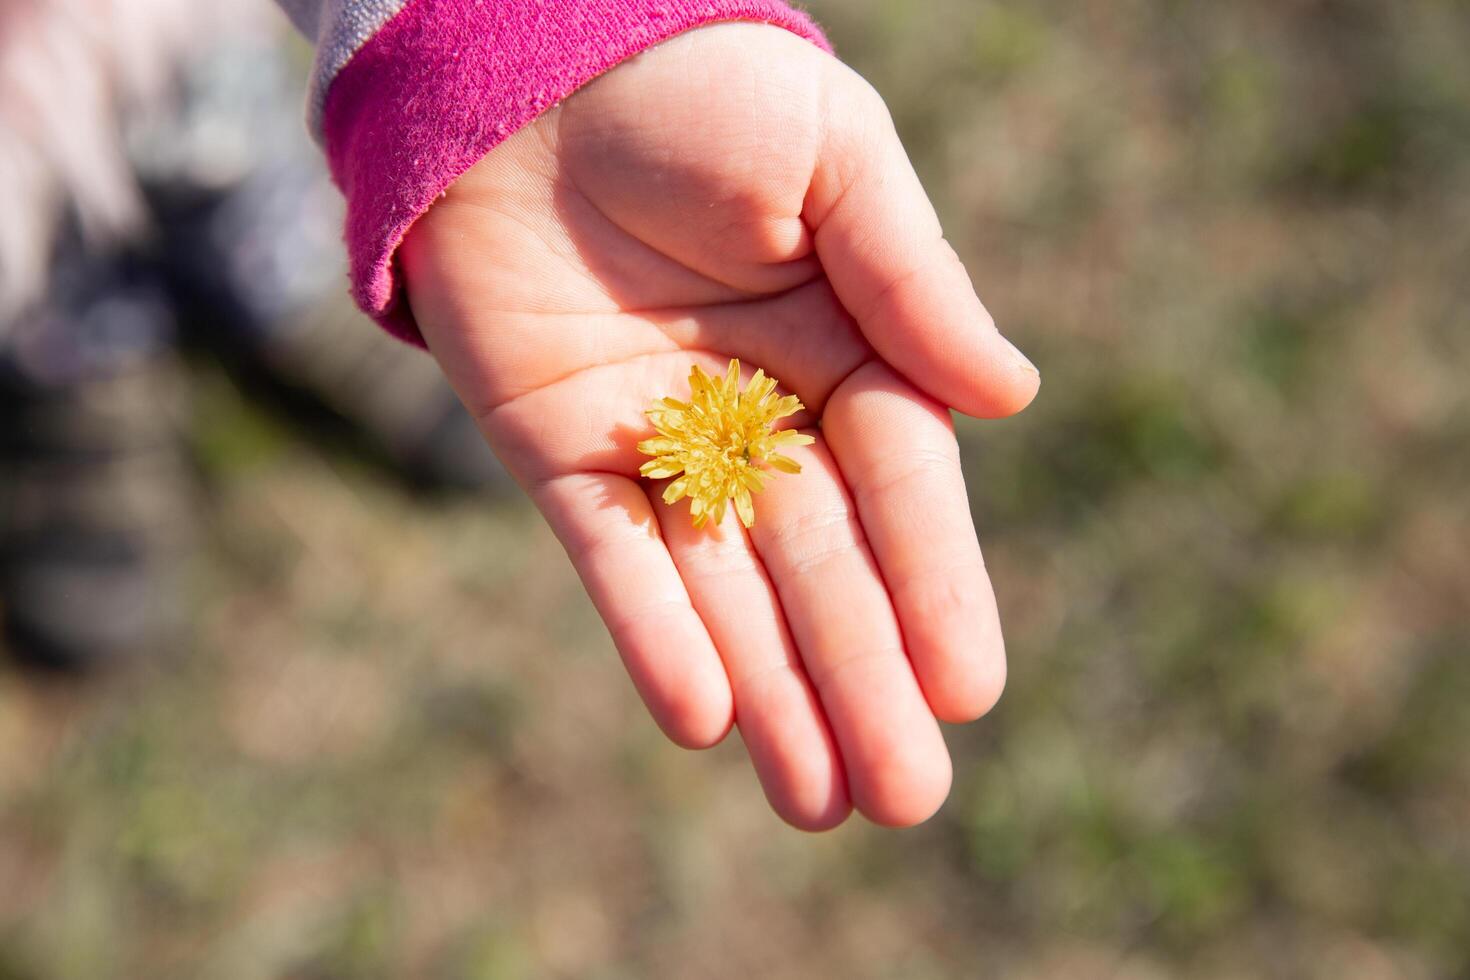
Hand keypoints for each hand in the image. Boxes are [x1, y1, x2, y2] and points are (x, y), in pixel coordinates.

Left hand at [400, 23, 1038, 828]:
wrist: (530, 62)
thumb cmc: (701, 92)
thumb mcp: (835, 159)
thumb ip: (912, 281)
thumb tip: (1009, 398)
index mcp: (847, 351)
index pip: (902, 490)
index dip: (934, 588)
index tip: (968, 691)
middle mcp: (760, 415)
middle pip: (823, 568)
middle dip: (861, 680)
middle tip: (904, 799)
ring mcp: (661, 443)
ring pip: (727, 589)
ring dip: (774, 693)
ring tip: (818, 801)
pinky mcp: (565, 452)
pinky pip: (614, 554)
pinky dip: (655, 631)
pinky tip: (704, 717)